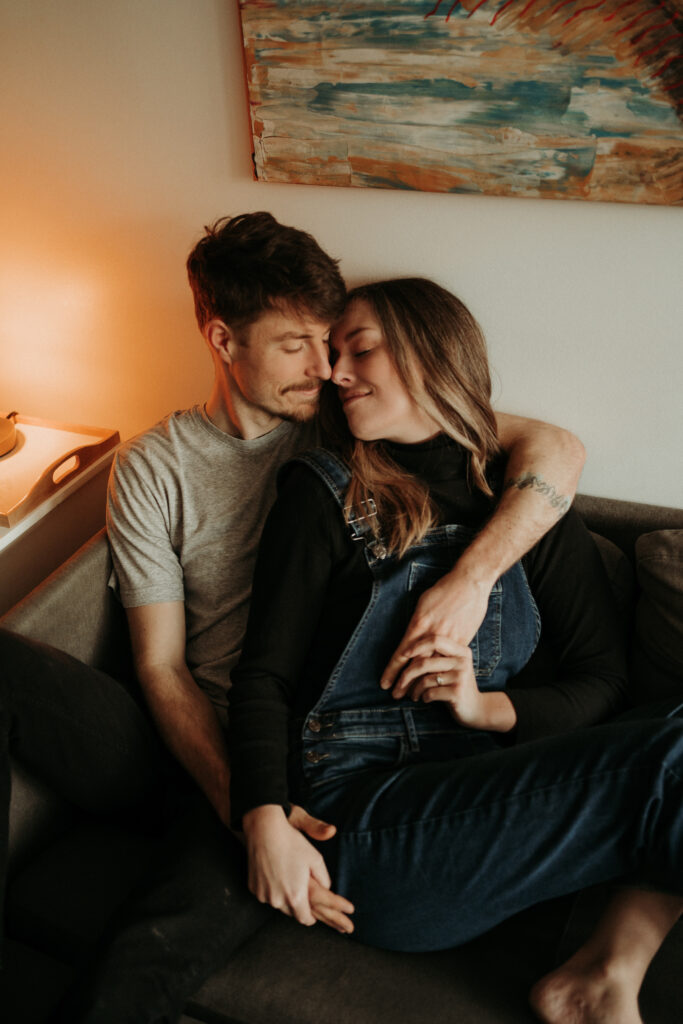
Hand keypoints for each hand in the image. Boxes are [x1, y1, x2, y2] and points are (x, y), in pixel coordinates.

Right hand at [243, 805, 353, 931]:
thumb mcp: (316, 859)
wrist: (264, 831)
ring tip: (288, 879)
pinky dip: (271, 890)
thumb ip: (324, 879)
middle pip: (291, 912)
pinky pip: (265, 895)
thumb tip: (326, 889)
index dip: (311, 917)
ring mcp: (263, 895)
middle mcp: (277, 900)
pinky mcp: (253, 888)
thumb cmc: (292, 843)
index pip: (306, 920)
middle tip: (301, 892)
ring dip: (284, 898)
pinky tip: (274, 875)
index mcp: (296, 897)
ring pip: (278, 904)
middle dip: (298, 906)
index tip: (314, 913)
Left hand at [381, 564, 492, 692]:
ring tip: (412, 695)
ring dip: (418, 687)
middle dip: (403, 682)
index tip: (385, 683)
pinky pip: (446, 673)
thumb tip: (409, 640)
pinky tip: (431, 691)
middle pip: (414, 665)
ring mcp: (451, 644)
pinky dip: (435, 685)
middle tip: (394, 694)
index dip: (393, 670)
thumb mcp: (423, 603)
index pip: (403, 652)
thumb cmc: (446, 590)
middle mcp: (435, 635)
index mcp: (420, 624)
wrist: (472, 583)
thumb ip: (417, 624)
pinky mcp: (465, 653)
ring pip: (429, 673)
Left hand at [389, 635, 516, 732]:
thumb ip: (437, 657)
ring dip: (414, 690)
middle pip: (425, 662)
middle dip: (407, 674)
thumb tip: (406, 652)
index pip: (435, 640)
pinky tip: (426, 699)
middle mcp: (462, 661)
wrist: (476, 709)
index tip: (404, 654)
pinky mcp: (457, 692)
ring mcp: (461, 676)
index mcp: (461, 651)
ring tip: (414, 695)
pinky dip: (424, 697)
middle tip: (399, 684)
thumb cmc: (456, 686)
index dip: (417, 646)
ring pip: (425, 679)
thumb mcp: (451, 667)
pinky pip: (430, 692)